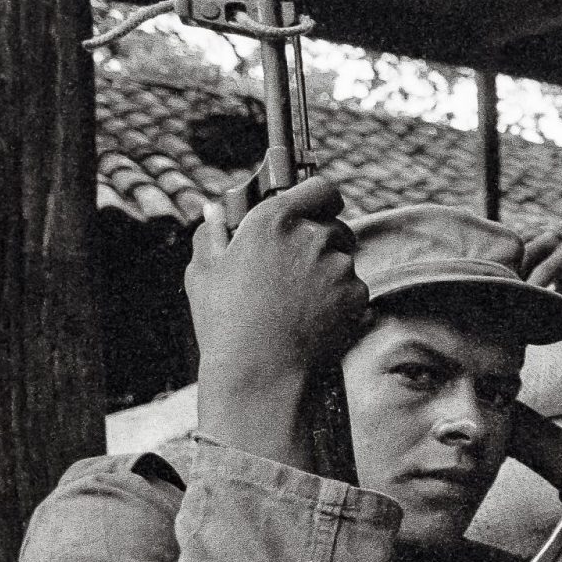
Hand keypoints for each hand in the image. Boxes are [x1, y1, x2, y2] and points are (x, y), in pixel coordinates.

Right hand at [186, 176, 364, 386]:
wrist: (260, 373)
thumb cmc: (225, 322)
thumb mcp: (204, 271)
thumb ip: (213, 232)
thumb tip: (216, 210)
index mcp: (274, 219)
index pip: (320, 188)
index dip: (319, 197)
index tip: (314, 208)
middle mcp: (313, 236)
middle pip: (334, 226)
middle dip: (321, 241)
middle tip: (296, 269)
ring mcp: (339, 265)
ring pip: (344, 259)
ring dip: (329, 272)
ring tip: (297, 302)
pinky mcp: (357, 294)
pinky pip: (354, 289)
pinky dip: (340, 300)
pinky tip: (313, 318)